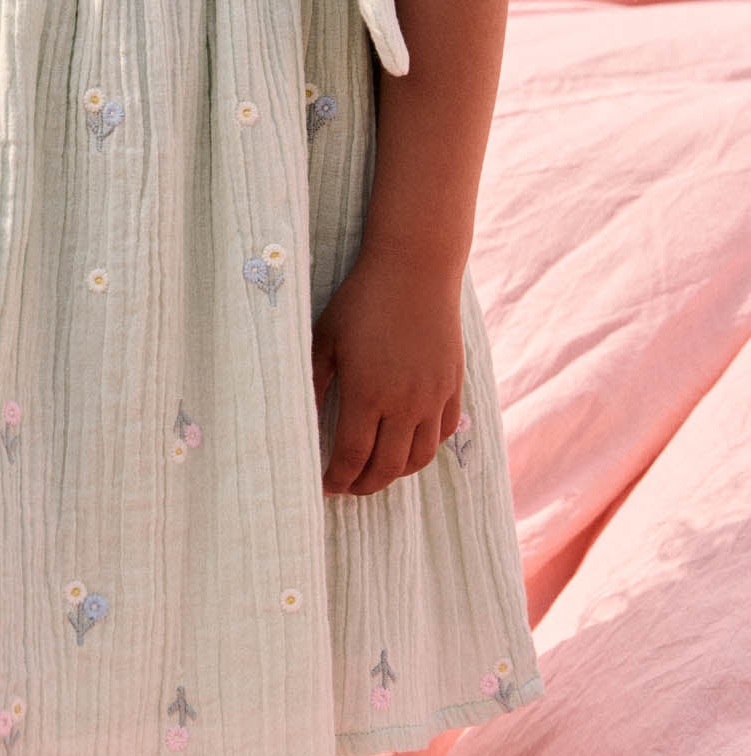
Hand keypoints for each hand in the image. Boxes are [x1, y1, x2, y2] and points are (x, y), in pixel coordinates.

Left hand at [312, 247, 464, 495]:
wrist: (415, 269)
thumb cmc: (362, 299)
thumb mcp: (326, 337)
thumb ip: (315, 382)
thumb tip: (303, 420)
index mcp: (367, 394)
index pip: (352, 457)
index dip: (337, 479)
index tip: (325, 487)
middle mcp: (404, 403)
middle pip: (386, 468)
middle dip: (363, 485)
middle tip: (347, 486)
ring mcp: (433, 397)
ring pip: (419, 459)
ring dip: (395, 473)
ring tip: (376, 471)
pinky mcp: (453, 385)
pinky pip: (442, 433)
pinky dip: (425, 449)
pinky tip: (407, 444)